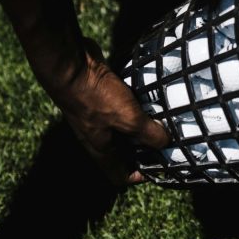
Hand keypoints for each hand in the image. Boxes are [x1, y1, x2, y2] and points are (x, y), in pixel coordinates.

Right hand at [45, 39, 170, 184]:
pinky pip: (123, 107)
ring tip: (165, 120)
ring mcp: (98, 114)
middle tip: (169, 140)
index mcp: (101, 147)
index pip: (118, 175)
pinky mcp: (102, 95)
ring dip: (142, 125)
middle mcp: (98, 134)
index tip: (159, 165)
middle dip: (145, 149)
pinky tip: (153, 99)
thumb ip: (149, 133)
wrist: (69, 63)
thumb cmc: (95, 95)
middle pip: (124, 152)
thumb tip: (166, 142)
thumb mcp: (128, 118)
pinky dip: (136, 106)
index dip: (138, 175)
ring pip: (124, 127)